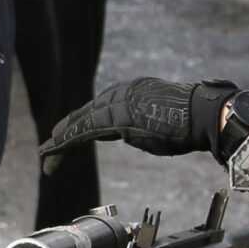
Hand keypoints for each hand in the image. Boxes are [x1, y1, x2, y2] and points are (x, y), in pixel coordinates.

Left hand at [41, 78, 239, 168]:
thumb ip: (135, 128)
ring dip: (62, 140)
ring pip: (81, 122)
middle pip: (86, 115)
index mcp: (130, 94)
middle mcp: (119, 93)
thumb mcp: (154, 126)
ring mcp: (116, 102)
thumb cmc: (186, 124)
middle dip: (66, 133)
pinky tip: (53, 147)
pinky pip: (84, 129)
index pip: (100, 112)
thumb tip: (123, 134)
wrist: (202, 115)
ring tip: (46, 153)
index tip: (68, 138)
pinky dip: (67, 140)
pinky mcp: (114, 115)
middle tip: (48, 150)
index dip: (82, 126)